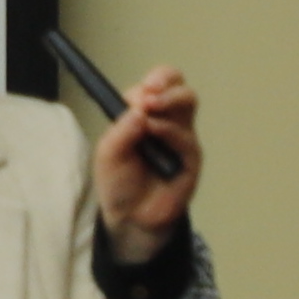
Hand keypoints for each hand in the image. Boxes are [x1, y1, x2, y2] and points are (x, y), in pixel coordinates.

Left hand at [90, 70, 203, 249]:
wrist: (130, 217)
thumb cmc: (119, 182)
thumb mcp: (108, 153)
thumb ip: (121, 129)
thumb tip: (138, 109)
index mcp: (146, 114)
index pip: (157, 84)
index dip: (149, 82)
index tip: (133, 94)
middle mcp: (167, 121)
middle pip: (179, 86)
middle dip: (165, 81)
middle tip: (148, 92)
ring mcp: (181, 138)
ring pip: (188, 102)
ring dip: (168, 99)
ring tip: (149, 106)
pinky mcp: (190, 159)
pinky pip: (185, 136)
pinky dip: (168, 129)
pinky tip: (153, 130)